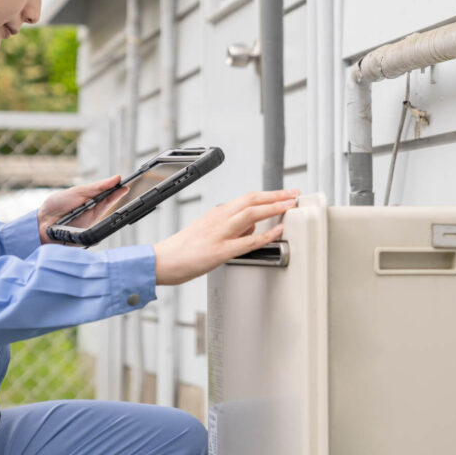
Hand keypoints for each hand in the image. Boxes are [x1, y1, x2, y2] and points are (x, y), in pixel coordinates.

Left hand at [37, 176, 130, 244]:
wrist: (41, 223)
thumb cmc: (56, 205)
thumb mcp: (77, 192)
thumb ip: (96, 187)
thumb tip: (115, 179)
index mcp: (91, 199)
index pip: (108, 193)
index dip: (117, 189)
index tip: (125, 183)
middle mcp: (94, 211)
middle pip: (109, 203)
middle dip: (117, 195)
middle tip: (124, 188)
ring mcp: (92, 222)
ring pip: (106, 214)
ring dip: (111, 205)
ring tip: (119, 194)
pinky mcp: (89, 233)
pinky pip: (99, 227)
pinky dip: (103, 221)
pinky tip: (108, 212)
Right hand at [153, 188, 299, 284]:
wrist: (161, 261)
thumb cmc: (183, 250)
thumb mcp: (208, 232)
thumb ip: (230, 228)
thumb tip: (252, 228)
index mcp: (216, 214)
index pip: (247, 198)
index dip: (268, 194)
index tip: (284, 193)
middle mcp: (218, 219)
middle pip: (251, 199)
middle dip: (275, 195)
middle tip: (294, 193)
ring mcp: (219, 234)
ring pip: (250, 214)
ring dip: (272, 207)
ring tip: (289, 205)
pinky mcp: (219, 251)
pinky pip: (247, 242)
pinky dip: (265, 235)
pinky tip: (277, 232)